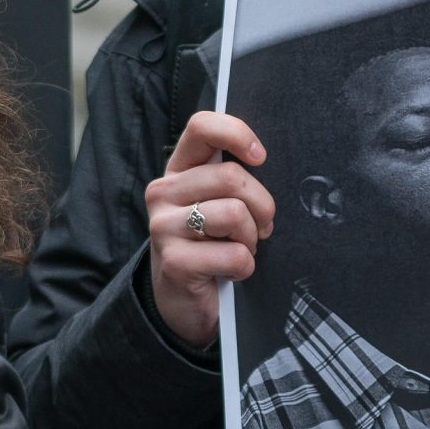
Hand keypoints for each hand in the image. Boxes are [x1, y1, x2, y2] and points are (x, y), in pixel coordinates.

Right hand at [144, 110, 273, 348]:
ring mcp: (163, 227)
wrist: (183, 301)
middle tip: (261, 227)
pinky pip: (233, 254)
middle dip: (262, 206)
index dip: (237, 134)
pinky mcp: (174, 261)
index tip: (260, 157)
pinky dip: (244, 266)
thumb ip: (232, 178)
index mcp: (177, 171)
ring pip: (234, 214)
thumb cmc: (211, 246)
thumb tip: (266, 158)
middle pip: (231, 177)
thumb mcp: (217, 203)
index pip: (201, 127)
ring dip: (252, 239)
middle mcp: (163, 193)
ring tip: (241, 249)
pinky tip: (230, 272)